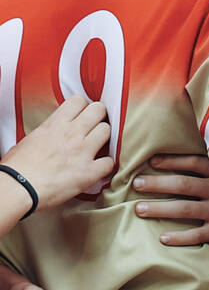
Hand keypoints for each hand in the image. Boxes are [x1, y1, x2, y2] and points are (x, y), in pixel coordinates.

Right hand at [1, 96, 112, 210]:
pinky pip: (110, 162)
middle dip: (99, 116)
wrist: (17, 189)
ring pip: (107, 131)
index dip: (83, 107)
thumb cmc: (16, 168)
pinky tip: (99, 167)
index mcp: (54, 125)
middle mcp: (71, 134)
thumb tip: (51, 134)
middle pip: (98, 110)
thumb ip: (47, 132)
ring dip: (104, 138)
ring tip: (97, 146)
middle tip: (94, 126)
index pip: (78, 101)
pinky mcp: (89, 172)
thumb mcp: (29, 140)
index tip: (82, 114)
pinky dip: (106, 165)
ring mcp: (82, 152)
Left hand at [134, 154, 208, 245]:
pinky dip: (180, 237)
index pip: (194, 162)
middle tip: (136, 184)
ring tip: (139, 209)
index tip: (152, 162)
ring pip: (185, 209)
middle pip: (183, 184)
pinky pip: (197, 235)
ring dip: (160, 209)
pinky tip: (162, 238)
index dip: (172, 161)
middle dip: (158, 184)